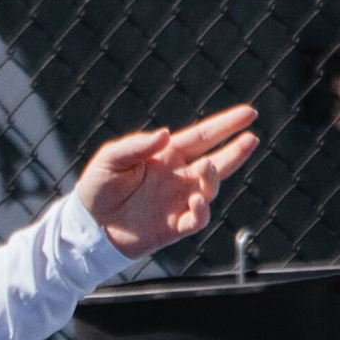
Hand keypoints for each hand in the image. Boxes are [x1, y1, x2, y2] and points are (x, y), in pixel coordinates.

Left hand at [76, 103, 259, 258]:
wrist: (88, 225)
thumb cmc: (97, 188)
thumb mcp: (111, 159)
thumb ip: (136, 145)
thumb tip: (166, 133)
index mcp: (166, 155)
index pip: (202, 137)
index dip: (225, 125)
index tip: (248, 113)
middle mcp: (178, 177)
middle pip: (217, 161)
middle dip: (236, 149)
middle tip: (251, 138)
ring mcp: (178, 201)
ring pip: (211, 189)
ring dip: (213, 178)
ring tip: (208, 167)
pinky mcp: (174, 226)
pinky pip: (197, 219)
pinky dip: (202, 211)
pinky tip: (197, 201)